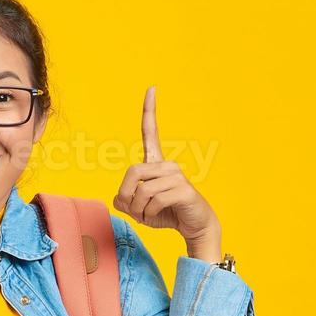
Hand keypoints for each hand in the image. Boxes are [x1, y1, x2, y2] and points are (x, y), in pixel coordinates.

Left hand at [112, 86, 221, 256]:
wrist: (194, 226)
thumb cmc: (166, 214)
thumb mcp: (139, 209)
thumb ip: (126, 201)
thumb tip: (120, 197)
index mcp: (157, 164)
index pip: (151, 133)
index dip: (149, 111)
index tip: (151, 88)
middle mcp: (168, 165)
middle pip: (132, 172)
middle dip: (126, 196)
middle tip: (134, 210)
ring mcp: (177, 176)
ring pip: (142, 191)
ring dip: (139, 210)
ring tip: (148, 216)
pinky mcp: (183, 190)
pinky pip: (154, 201)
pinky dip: (149, 214)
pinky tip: (158, 216)